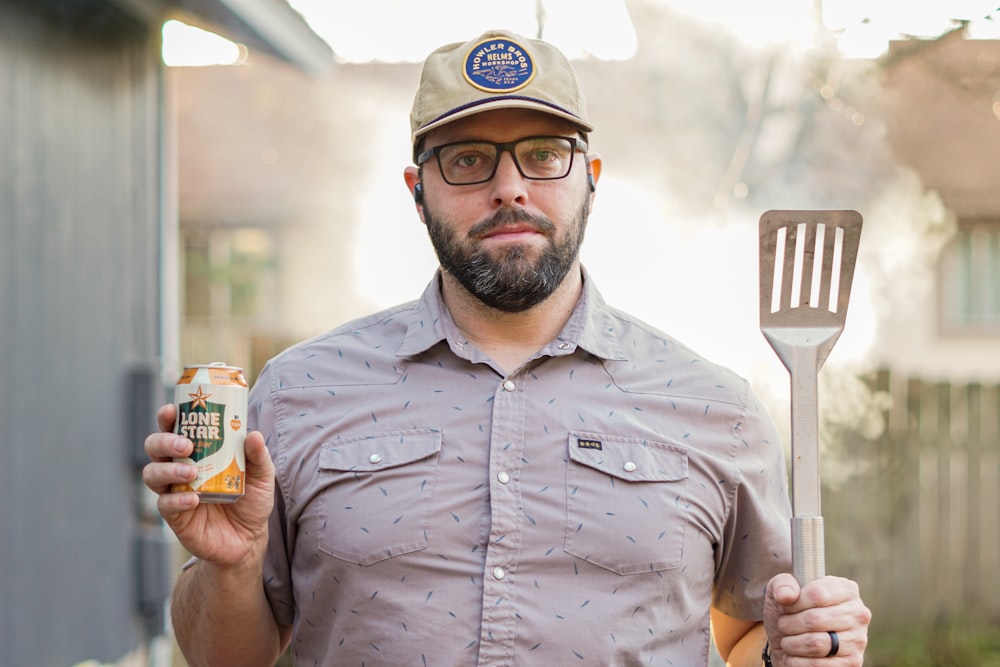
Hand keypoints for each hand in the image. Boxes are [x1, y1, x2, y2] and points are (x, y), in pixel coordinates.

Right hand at [142, 403, 274, 566]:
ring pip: (152, 474)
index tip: (171, 410)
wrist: (249, 539)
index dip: (167, 417)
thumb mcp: (262, 476)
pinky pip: (165, 505)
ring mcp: (174, 492)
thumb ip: (258, 456)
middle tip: (186, 445)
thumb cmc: (252, 500)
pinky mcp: (175, 516)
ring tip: (191, 472)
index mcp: (197, 451)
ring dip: (168, 469)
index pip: (174, 428)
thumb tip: (253, 434)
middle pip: (154, 447)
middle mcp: (179, 468)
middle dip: (164, 441)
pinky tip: (193, 499)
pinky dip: (176, 500)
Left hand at [763, 573, 870, 665]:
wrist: (789, 642)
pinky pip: (817, 665)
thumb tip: (786, 596)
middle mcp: (858, 614)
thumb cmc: (789, 612)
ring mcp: (858, 640)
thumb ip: (782, 585)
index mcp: (845, 589)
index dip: (794, 604)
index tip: (784, 608)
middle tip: (783, 625)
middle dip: (789, 624)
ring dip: (791, 644)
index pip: (817, 594)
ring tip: (787, 641)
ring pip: (816, 643)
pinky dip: (797, 661)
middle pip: (815, 619)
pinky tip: (795, 655)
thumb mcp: (781, 590)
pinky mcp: (853, 663)